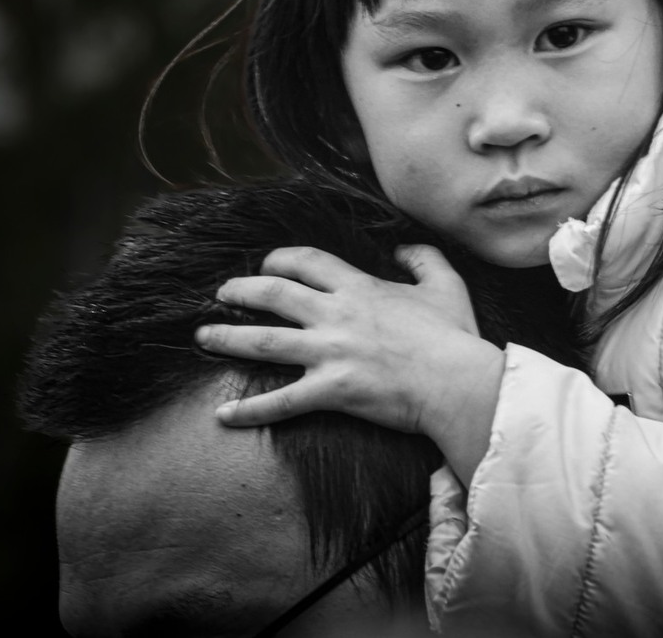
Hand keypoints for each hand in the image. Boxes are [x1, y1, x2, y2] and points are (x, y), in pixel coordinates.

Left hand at [196, 244, 503, 471]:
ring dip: (229, 338)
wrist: (458, 382)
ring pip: (266, 342)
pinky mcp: (332, 391)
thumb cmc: (453, 336)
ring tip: (204, 337)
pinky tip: (222, 416)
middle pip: (274, 294)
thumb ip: (424, 258)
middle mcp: (336, 316)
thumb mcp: (446, 284)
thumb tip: (405, 247)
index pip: (307, 261)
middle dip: (241, 291)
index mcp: (359, 288)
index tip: (266, 264)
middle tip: (221, 294)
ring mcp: (331, 353)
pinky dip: (250, 411)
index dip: (280, 259)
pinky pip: (282, 402)